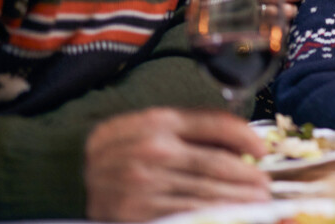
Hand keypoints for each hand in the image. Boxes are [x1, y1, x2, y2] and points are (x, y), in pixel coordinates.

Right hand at [84, 107, 269, 220]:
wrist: (67, 174)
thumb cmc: (121, 147)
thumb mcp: (151, 123)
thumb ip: (194, 127)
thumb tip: (243, 142)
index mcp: (158, 121)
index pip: (216, 125)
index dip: (246, 138)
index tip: (262, 150)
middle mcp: (152, 150)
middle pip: (216, 165)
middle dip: (248, 177)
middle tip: (266, 185)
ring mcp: (142, 184)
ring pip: (205, 194)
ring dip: (238, 201)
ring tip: (258, 202)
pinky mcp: (135, 213)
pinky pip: (186, 215)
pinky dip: (212, 216)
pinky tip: (230, 216)